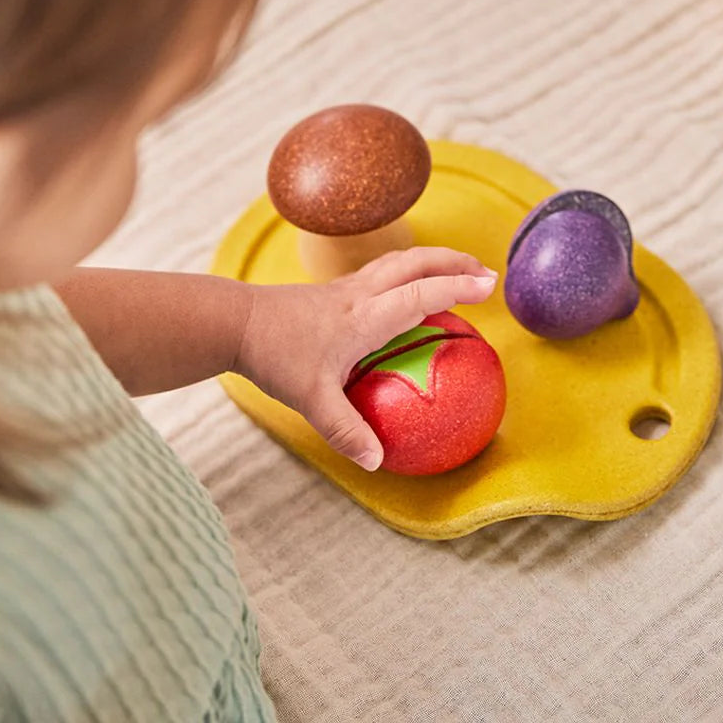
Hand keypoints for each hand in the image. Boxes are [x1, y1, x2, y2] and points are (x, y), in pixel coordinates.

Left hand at [234, 248, 497, 470]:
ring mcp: (347, 287)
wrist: (234, 321)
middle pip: (416, 263)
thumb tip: (377, 462)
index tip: (487, 285)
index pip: (421, 294)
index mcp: (364, 317)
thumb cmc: (275, 356)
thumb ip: (346, 431)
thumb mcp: (311, 400)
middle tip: (485, 271)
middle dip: (454, 262)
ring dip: (433, 259)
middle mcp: (361, 293)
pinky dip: (409, 269)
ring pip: (399, 260)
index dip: (456, 287)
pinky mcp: (335, 289)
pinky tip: (408, 283)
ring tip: (457, 267)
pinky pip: (383, 270)